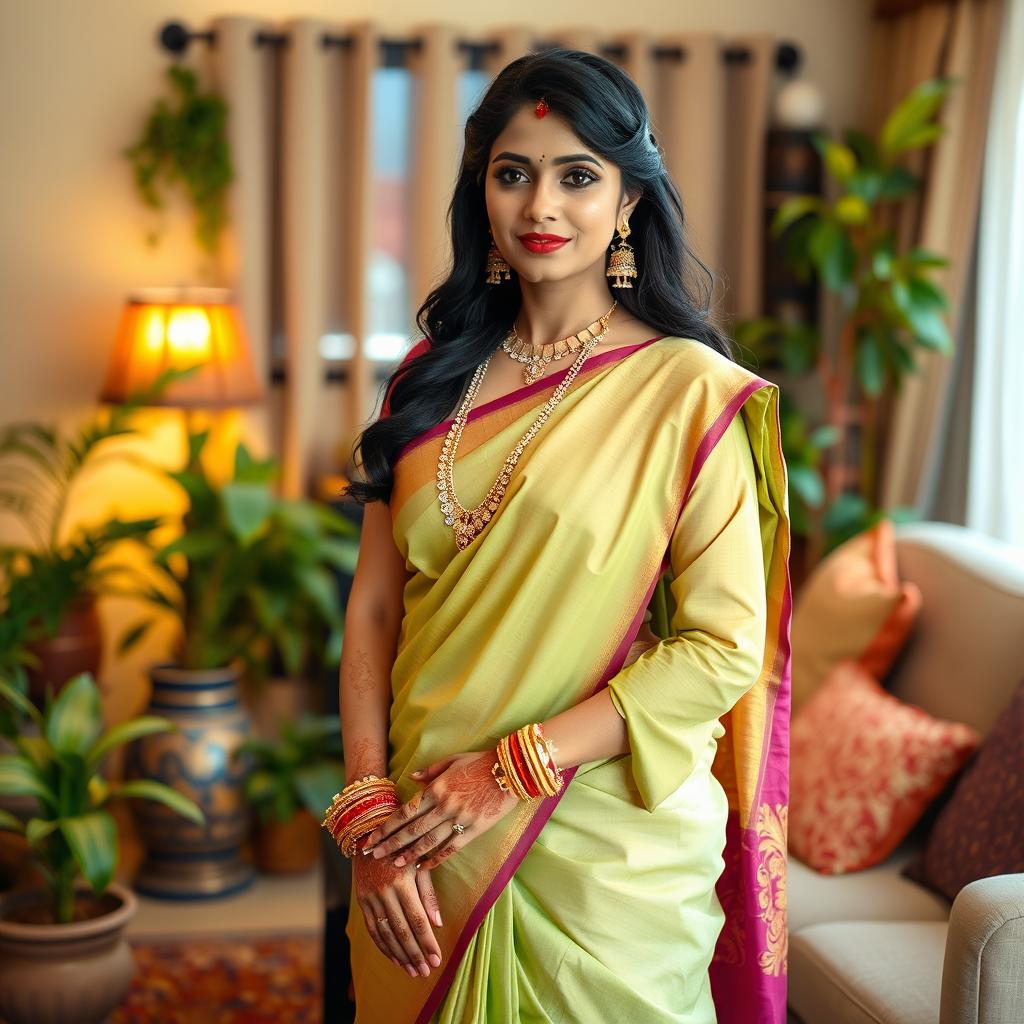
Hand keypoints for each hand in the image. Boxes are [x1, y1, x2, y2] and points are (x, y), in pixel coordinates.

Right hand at [353, 849, 443, 978]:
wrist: (369, 835)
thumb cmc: (404, 847)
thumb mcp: (419, 863)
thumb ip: (428, 894)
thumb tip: (438, 924)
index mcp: (402, 882)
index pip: (417, 919)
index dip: (427, 942)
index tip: (438, 959)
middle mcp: (384, 892)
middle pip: (401, 931)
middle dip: (415, 954)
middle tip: (426, 971)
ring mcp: (370, 898)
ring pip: (385, 934)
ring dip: (400, 955)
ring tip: (413, 971)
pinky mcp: (362, 901)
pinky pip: (372, 929)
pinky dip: (383, 947)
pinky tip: (395, 958)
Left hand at [361, 750, 520, 869]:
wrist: (511, 771)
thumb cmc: (481, 762)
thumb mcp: (453, 760)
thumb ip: (430, 771)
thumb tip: (411, 778)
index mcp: (436, 788)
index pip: (405, 812)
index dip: (387, 827)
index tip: (371, 837)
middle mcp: (444, 806)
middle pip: (412, 830)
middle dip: (390, 844)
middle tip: (373, 855)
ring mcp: (459, 820)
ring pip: (428, 842)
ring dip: (409, 854)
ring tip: (394, 864)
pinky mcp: (474, 830)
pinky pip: (451, 848)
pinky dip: (436, 859)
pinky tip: (424, 866)